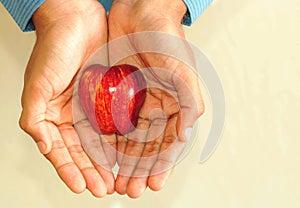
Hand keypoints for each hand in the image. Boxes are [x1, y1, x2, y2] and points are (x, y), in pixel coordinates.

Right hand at [19, 0, 113, 196]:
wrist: (76, 20)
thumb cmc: (54, 47)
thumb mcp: (38, 84)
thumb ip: (35, 117)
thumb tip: (41, 146)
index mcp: (53, 114)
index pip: (61, 149)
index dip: (69, 169)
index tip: (79, 187)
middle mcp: (73, 114)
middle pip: (82, 150)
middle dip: (91, 171)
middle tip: (102, 189)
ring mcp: (91, 106)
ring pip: (101, 140)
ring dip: (106, 161)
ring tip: (115, 179)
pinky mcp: (108, 96)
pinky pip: (115, 121)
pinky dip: (120, 139)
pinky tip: (126, 153)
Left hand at [108, 0, 204, 197]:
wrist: (140, 12)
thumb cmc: (166, 38)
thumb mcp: (182, 71)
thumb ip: (188, 103)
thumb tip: (185, 134)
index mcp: (174, 104)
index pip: (168, 142)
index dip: (161, 165)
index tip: (152, 184)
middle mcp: (156, 105)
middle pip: (148, 145)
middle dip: (140, 169)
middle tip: (131, 189)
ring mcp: (136, 100)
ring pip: (129, 138)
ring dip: (124, 161)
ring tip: (117, 181)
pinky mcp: (118, 94)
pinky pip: (113, 121)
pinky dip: (109, 141)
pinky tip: (105, 156)